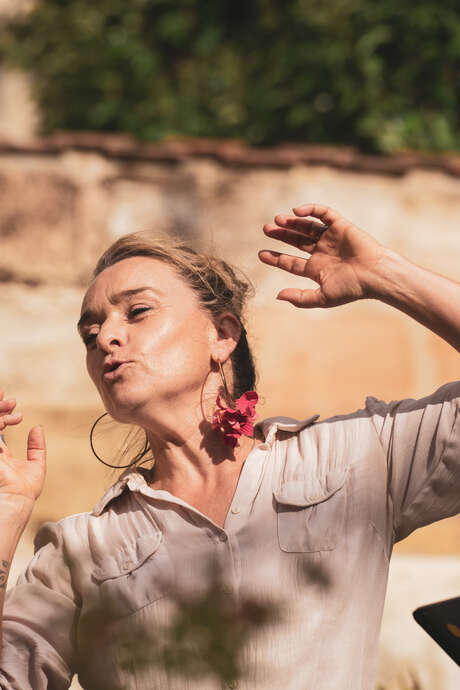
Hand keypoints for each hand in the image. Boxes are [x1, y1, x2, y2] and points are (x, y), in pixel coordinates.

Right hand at [0, 392, 45, 504]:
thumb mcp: (36, 465)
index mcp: (1, 456)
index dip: (2, 414)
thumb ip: (37, 447)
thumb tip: (38, 428)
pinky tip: (3, 413)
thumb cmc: (24, 491)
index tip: (9, 400)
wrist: (14, 501)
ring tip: (7, 400)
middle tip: (5, 395)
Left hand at [258, 203, 384, 307]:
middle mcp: (322, 252)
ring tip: (277, 220)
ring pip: (306, 226)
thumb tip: (277, 296)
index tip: (261, 254)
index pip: (290, 262)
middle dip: (281, 234)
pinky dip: (310, 210)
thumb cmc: (352, 289)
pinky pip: (323, 213)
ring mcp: (330, 238)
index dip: (275, 258)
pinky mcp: (340, 225)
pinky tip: (296, 212)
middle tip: (266, 229)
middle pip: (296, 241)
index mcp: (316, 269)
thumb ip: (300, 298)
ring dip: (292, 223)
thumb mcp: (322, 297)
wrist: (375, 275)